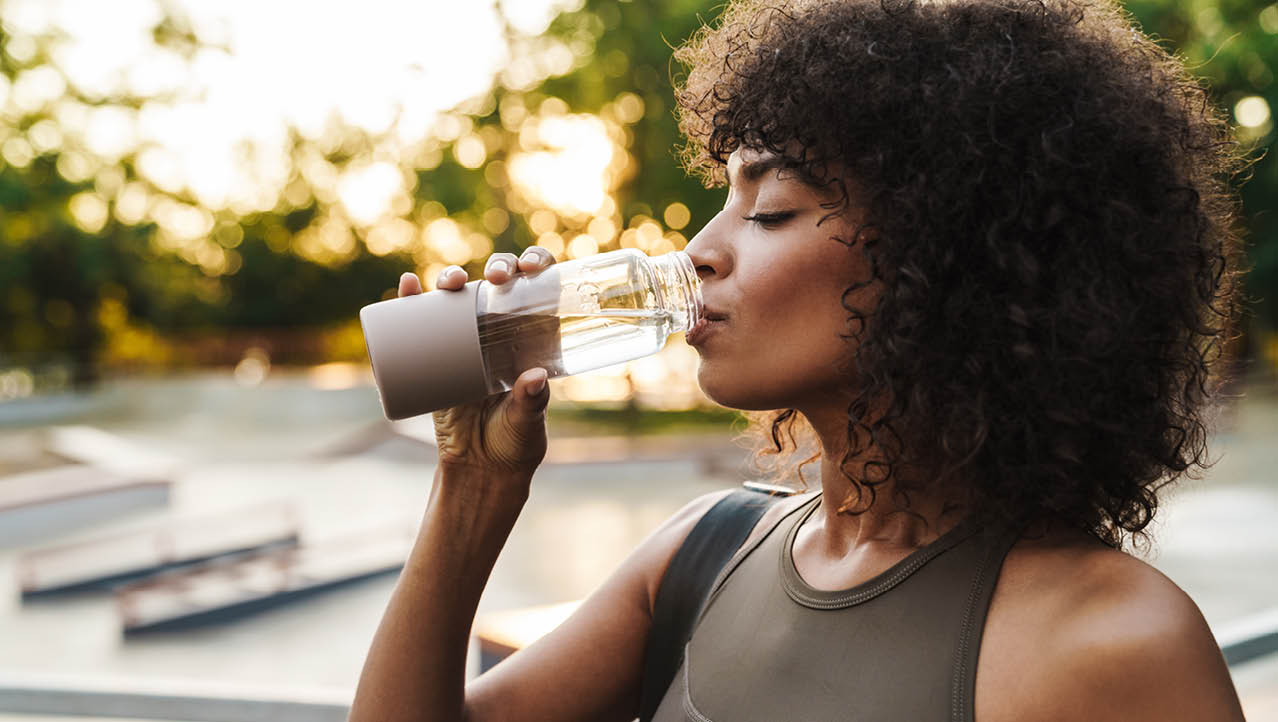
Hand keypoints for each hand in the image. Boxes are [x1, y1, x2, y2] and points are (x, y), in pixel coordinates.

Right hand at [400, 247, 557, 480]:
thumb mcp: (527, 423)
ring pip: (459, 297)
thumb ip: (531, 403)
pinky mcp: (435, 358)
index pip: (538, 290)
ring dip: (451, 277)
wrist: (479, 470)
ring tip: (449, 282)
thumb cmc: (515, 444)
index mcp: (532, 338)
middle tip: (497, 278)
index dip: (535, 265)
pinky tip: (408, 285)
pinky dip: (411, 301)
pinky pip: (420, 324)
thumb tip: (535, 377)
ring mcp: (466, 342)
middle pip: (499, 284)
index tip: (530, 266)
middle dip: (498, 267)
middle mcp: (501, 332)